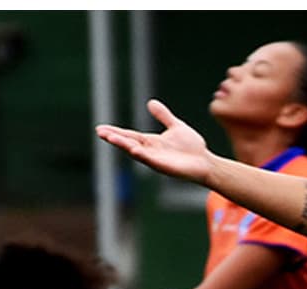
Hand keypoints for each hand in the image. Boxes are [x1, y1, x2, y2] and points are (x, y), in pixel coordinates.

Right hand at [95, 99, 213, 183]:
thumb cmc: (192, 147)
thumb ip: (163, 116)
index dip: (116, 131)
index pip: (129, 135)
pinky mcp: (165, 167)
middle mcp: (150, 151)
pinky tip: (135, 150)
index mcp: (151, 142)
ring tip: (111, 138)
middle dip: (115, 138)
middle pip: (129, 143)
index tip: (100, 128)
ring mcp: (157, 160)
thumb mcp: (176, 126)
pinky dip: (143, 155)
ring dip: (124, 145)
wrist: (206, 162)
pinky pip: (151, 160)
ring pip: (136, 152)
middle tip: (100, 132)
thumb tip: (150, 102)